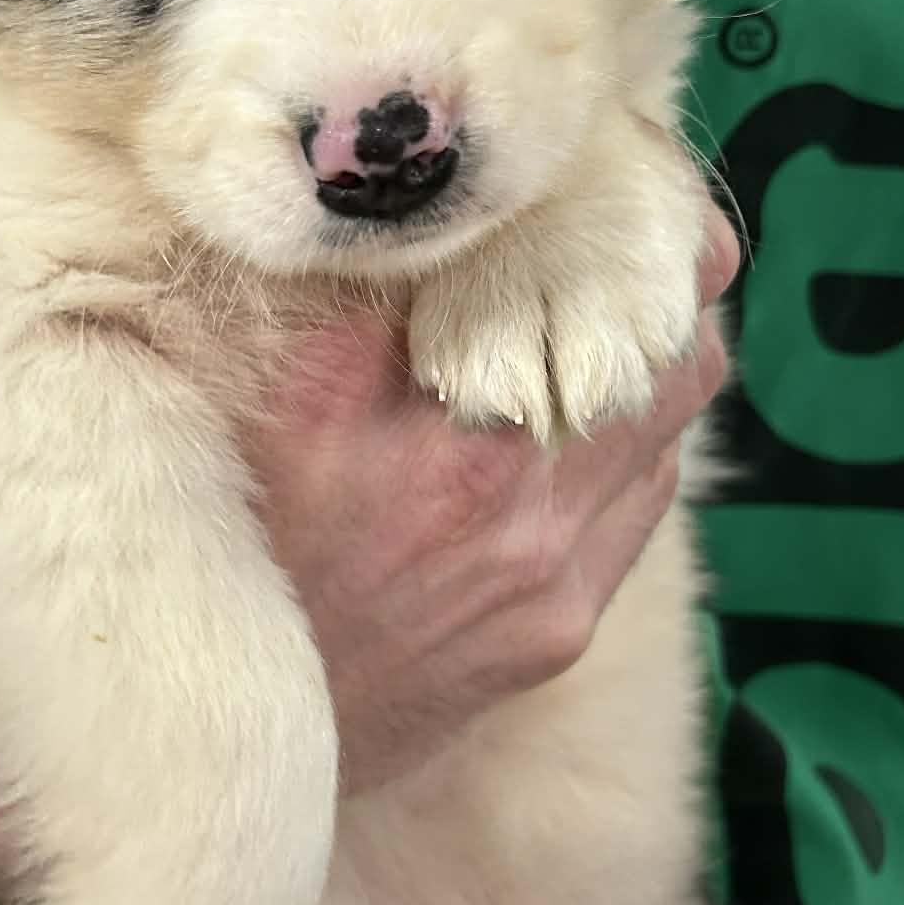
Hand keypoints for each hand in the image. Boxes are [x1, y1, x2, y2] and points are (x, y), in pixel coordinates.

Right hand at [248, 206, 736, 789]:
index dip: (626, 215)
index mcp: (438, 424)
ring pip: (673, 430)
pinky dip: (630, 450)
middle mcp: (514, 500)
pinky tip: (575, 429)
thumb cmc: (235, 540)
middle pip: (676, 354)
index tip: (618, 175)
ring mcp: (552, 574)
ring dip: (653, 366)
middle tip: (638, 234)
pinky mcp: (561, 630)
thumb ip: (360, 302)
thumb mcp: (273, 401)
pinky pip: (641, 507)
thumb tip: (434, 217)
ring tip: (608, 323)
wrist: (227, 729)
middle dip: (668, 284)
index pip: (592, 281)